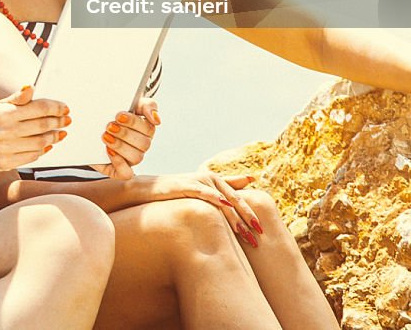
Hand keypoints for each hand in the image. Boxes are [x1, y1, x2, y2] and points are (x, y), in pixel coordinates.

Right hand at [0, 85, 70, 170]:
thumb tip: (30, 88)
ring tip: (59, 133)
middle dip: (58, 122)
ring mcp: (3, 150)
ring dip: (53, 137)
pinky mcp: (4, 163)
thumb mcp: (4, 103)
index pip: (38, 109)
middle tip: (67, 120)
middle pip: (41, 126)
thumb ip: (19, 97)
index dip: (55, 108)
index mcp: (4, 114)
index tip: (65, 109)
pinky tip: (47, 144)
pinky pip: (31, 157)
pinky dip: (42, 150)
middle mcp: (3, 132)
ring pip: (39, 144)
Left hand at [92, 98, 159, 179]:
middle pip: (143, 143)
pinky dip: (119, 163)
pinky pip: (126, 173)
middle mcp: (141, 145)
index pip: (148, 128)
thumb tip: (156, 119)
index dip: (134, 122)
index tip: (119, 115)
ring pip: (136, 157)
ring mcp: (131, 158)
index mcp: (146, 129)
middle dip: (125, 134)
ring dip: (120, 146)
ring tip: (105, 136)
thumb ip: (146, 106)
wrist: (89, 125)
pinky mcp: (119, 170)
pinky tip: (108, 151)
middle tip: (109, 126)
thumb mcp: (128, 102)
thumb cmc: (112, 111)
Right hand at [133, 170, 262, 245]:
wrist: (144, 190)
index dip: (251, 204)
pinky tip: (225, 206)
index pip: (237, 192)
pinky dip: (217, 198)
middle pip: (235, 198)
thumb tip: (225, 210)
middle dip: (249, 216)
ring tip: (248, 233)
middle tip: (261, 233)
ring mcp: (198, 180)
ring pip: (224, 198)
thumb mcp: (193, 198)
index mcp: (211, 181)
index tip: (265, 220)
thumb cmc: (169, 196)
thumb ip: (209, 199)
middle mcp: (208, 178)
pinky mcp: (187, 185)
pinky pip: (206, 192)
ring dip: (237, 216)